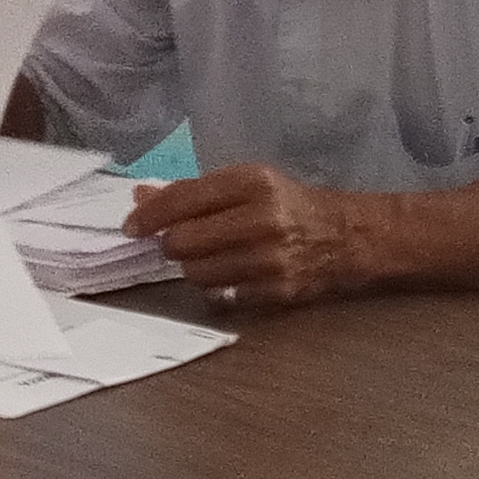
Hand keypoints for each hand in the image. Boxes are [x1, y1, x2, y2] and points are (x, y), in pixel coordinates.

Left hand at [129, 163, 380, 314]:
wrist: (345, 237)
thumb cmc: (287, 204)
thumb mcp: (246, 183)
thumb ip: (192, 191)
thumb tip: (139, 197)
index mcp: (252, 183)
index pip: (182, 200)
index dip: (149, 215)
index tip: (133, 226)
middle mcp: (261, 219)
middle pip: (182, 242)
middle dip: (171, 244)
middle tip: (178, 242)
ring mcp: (270, 259)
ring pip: (197, 273)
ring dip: (193, 267)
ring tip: (210, 256)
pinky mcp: (276, 292)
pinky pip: (221, 296)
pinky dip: (217, 286)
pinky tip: (231, 272)